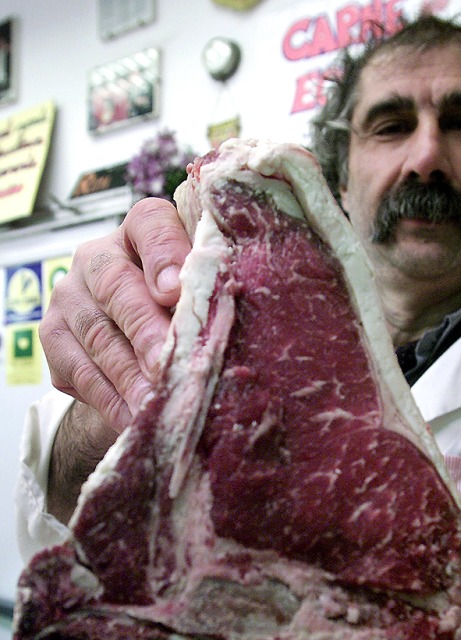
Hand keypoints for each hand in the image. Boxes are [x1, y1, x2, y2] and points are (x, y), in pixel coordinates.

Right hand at [40, 198, 190, 431]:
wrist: (132, 343)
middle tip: (167, 366)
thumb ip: (209, 293)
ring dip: (129, 375)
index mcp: (142, 231)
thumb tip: (228, 324)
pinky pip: (79, 370)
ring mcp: (70, 295)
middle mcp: (98, 256)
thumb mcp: (199, 292)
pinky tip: (134, 417)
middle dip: (146, 331)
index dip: (164, 253)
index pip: (150, 223)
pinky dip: (109, 398)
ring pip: (98, 335)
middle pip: (117, 286)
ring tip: (155, 402)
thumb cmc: (178, 311)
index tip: (175, 291)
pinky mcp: (53, 335)